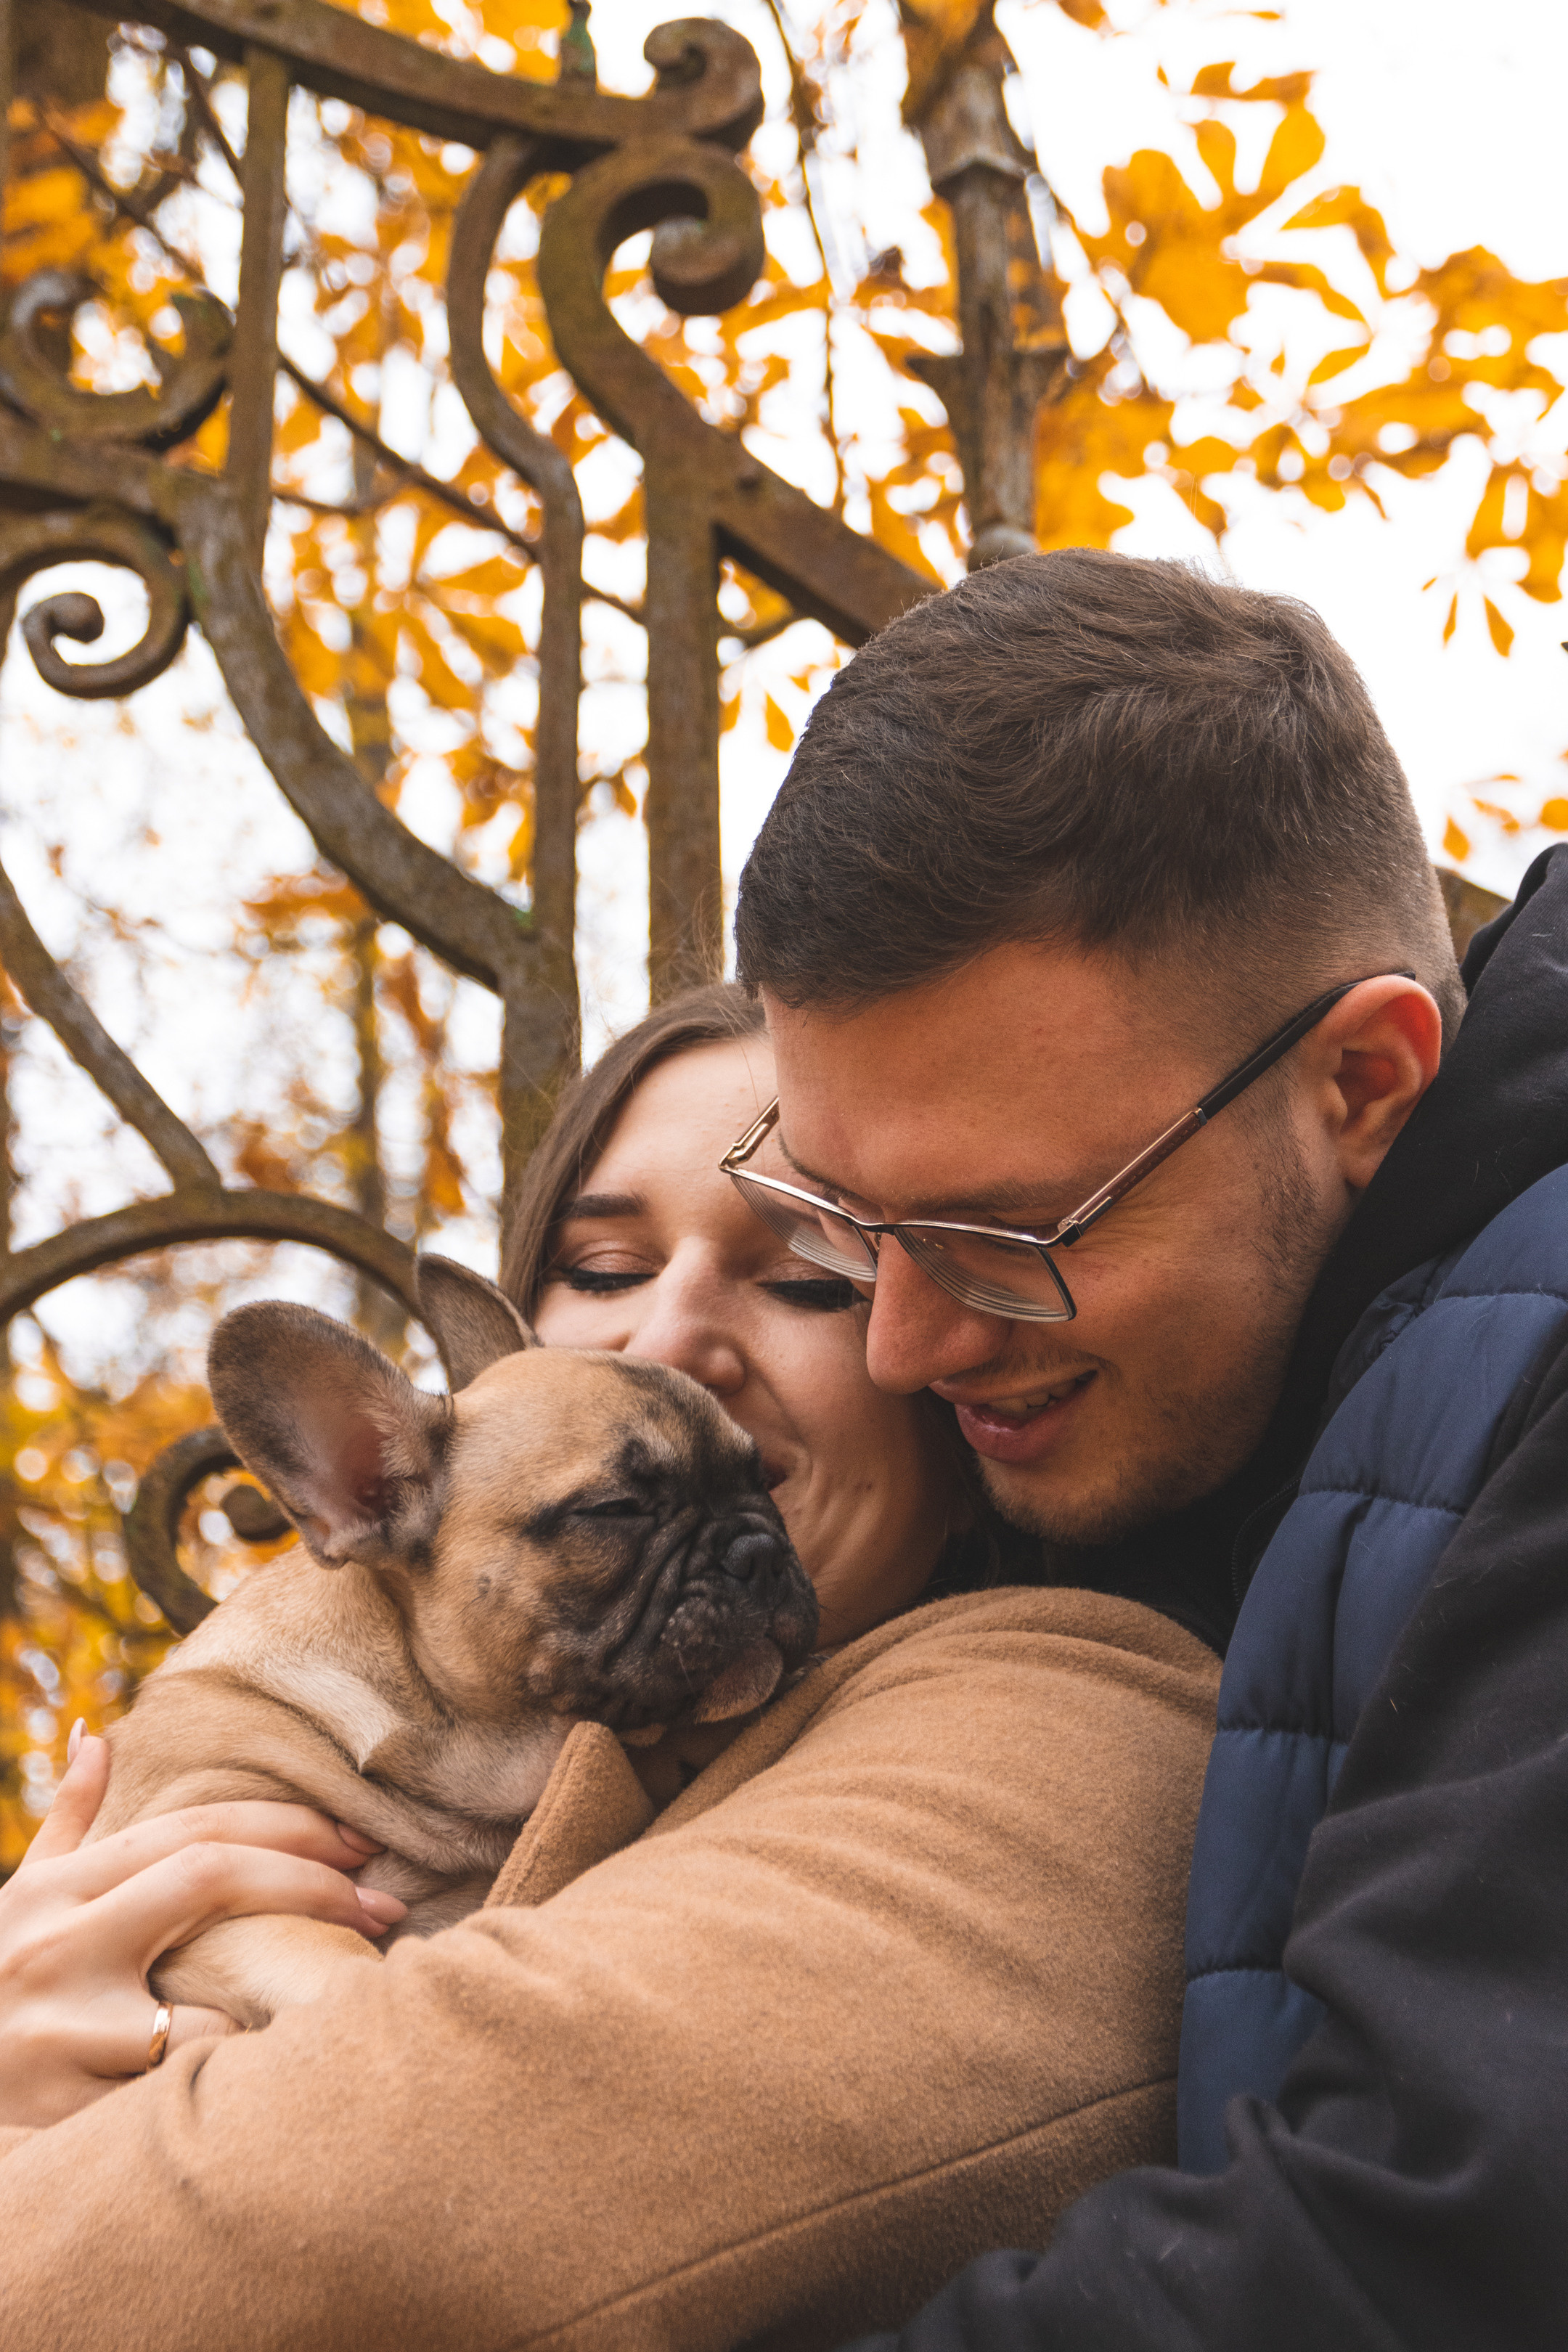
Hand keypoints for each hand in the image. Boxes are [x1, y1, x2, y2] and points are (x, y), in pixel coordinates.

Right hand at [0, 1725, 406, 2128]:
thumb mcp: (17, 1899)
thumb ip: (68, 1824)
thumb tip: (101, 1737)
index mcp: (64, 1889)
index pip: (196, 1832)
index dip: (289, 1829)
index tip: (360, 1845)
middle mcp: (62, 1944)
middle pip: (212, 1882)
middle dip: (311, 1888)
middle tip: (387, 1906)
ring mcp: (60, 2030)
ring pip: (205, 2012)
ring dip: (269, 2015)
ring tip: (327, 2017)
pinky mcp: (62, 2112)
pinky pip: (175, 2101)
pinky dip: (222, 2094)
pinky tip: (267, 2095)